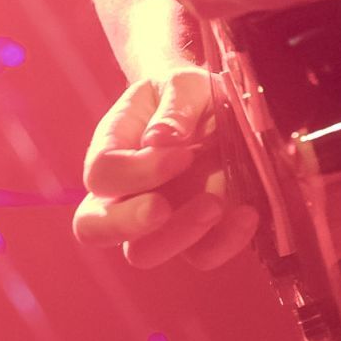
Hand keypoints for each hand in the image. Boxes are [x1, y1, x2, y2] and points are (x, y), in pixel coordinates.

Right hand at [72, 67, 258, 269]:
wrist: (214, 106)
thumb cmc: (188, 94)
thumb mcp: (183, 84)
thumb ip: (173, 107)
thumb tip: (159, 140)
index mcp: (111, 147)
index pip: (102, 174)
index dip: (138, 172)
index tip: (183, 154)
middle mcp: (123, 191)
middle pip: (93, 228)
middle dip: (127, 223)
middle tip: (163, 207)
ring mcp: (156, 220)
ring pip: (143, 253)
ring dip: (179, 236)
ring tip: (216, 204)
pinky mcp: (194, 235)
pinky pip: (200, 256)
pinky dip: (225, 243)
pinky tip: (247, 213)